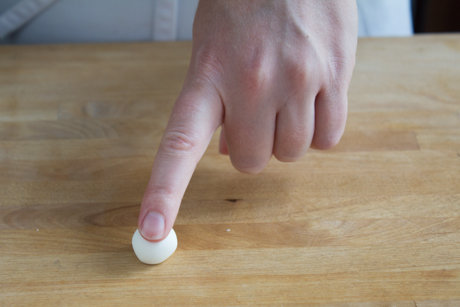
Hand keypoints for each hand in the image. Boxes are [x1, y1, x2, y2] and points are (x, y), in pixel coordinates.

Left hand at [138, 0, 357, 240]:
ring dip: (286, 138)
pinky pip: (329, 137)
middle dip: (253, 147)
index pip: (179, 146)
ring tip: (285, 100)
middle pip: (253, 162)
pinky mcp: (336, 74)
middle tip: (255, 115)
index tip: (152, 230)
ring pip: (293, 154)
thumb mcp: (212, 50)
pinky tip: (312, 100)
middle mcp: (251, 82)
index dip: (164, 193)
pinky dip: (320, 129)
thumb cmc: (243, 4)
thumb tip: (232, 153)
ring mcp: (298, 79)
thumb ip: (218, 105)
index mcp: (208, 75)